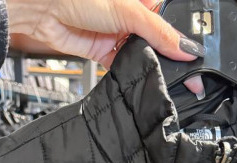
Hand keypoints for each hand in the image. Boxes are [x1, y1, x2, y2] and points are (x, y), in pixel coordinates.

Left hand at [7, 0, 205, 94]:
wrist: (41, 9)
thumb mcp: (127, 10)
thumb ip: (158, 32)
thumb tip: (185, 49)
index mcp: (143, 1)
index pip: (170, 24)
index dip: (182, 42)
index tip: (195, 60)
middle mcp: (131, 18)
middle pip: (158, 44)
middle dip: (168, 59)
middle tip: (185, 77)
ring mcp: (117, 36)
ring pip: (143, 58)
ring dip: (150, 69)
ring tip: (162, 79)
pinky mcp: (104, 53)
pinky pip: (124, 68)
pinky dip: (131, 75)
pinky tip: (140, 80)